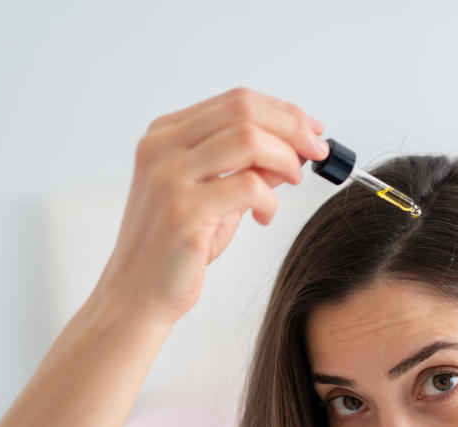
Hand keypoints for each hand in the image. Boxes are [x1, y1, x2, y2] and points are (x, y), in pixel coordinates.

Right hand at [92, 87, 327, 325]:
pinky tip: (265, 217)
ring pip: (248, 139)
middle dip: (293, 127)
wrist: (138, 294)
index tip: (313, 130)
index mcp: (165, 135)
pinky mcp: (182, 211)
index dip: (283, 112)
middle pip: (243, 110)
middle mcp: (161, 148)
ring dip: (285, 157)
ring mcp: (168, 177)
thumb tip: (297, 146)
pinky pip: (248, 187)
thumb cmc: (178, 248)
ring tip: (294, 180)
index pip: (235, 101)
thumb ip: (250, 168)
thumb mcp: (218, 197)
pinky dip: (270, 199)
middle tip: (319, 151)